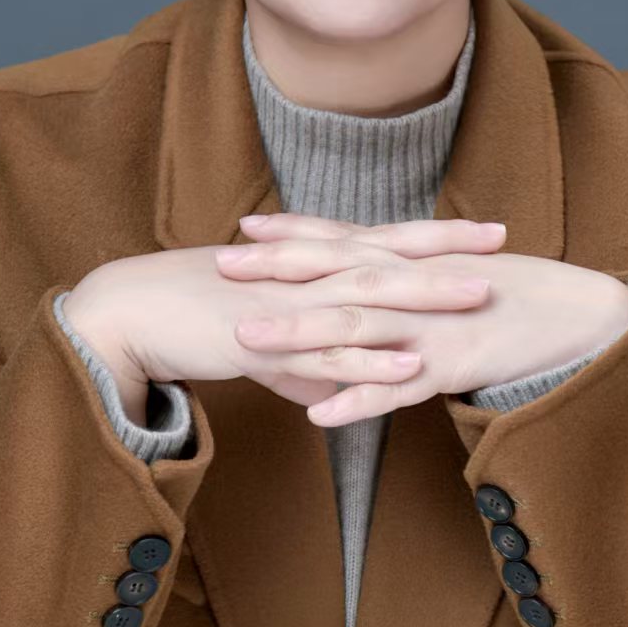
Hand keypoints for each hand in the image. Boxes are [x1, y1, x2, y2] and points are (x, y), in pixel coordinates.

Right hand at [60, 217, 511, 415]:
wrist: (126, 316)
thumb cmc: (187, 322)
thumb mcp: (254, 341)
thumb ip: (297, 365)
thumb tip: (328, 395)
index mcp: (301, 265)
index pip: (380, 241)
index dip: (432, 237)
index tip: (483, 231)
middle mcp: (301, 273)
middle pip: (386, 256)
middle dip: (446, 251)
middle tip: (502, 242)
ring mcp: (287, 304)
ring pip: (368, 297)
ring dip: (425, 297)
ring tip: (479, 297)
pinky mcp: (267, 340)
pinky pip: (328, 352)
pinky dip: (373, 359)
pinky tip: (413, 365)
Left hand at [216, 211, 627, 426]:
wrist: (585, 317)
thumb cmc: (523, 300)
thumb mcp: (461, 278)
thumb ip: (417, 279)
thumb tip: (381, 281)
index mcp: (418, 263)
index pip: (346, 241)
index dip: (294, 234)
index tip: (243, 230)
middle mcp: (419, 285)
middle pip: (337, 273)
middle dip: (277, 271)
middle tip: (221, 267)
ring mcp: (433, 324)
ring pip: (357, 327)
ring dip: (299, 334)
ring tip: (245, 341)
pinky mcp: (454, 363)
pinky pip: (399, 387)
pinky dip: (359, 399)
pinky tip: (318, 416)